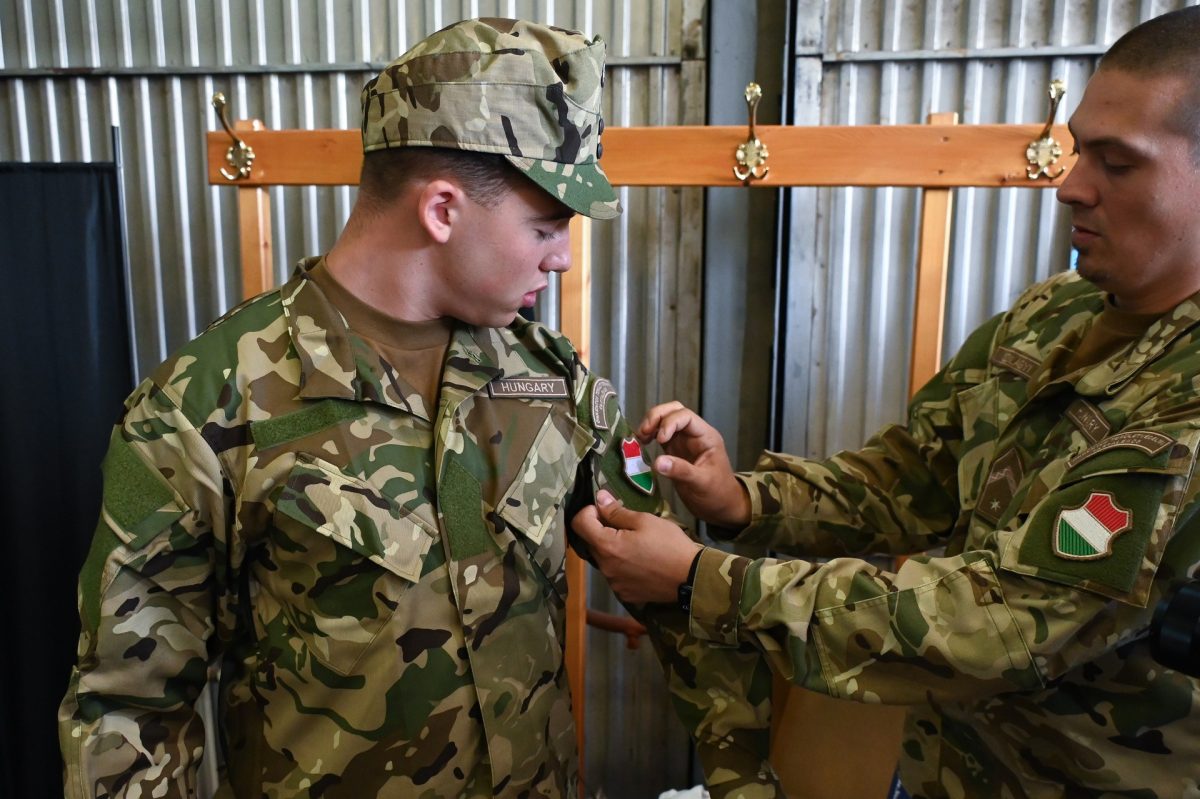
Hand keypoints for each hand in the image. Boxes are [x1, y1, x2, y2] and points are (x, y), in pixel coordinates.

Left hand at [572, 490, 701, 604]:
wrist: (691, 577)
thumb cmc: (669, 544)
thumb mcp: (644, 521)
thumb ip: (617, 511)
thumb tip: (599, 498)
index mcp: (607, 546)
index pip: (579, 524)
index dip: (589, 511)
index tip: (605, 508)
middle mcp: (604, 567)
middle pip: (590, 542)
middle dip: (601, 529)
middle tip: (624, 524)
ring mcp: (613, 583)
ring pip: (603, 559)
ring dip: (612, 548)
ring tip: (636, 545)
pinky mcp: (624, 594)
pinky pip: (615, 574)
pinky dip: (621, 565)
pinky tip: (640, 562)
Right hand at [638, 401, 750, 527]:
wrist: (720, 507)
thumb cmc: (717, 494)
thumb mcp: (701, 483)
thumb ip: (680, 471)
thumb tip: (656, 463)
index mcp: (706, 436)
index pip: (686, 416)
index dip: (669, 423)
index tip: (659, 440)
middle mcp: (694, 434)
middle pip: (674, 411)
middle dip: (657, 417)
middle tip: (644, 432)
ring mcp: (683, 441)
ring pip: (665, 419)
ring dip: (651, 424)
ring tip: (640, 438)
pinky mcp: (673, 450)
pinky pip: (659, 435)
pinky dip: (649, 435)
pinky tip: (641, 444)